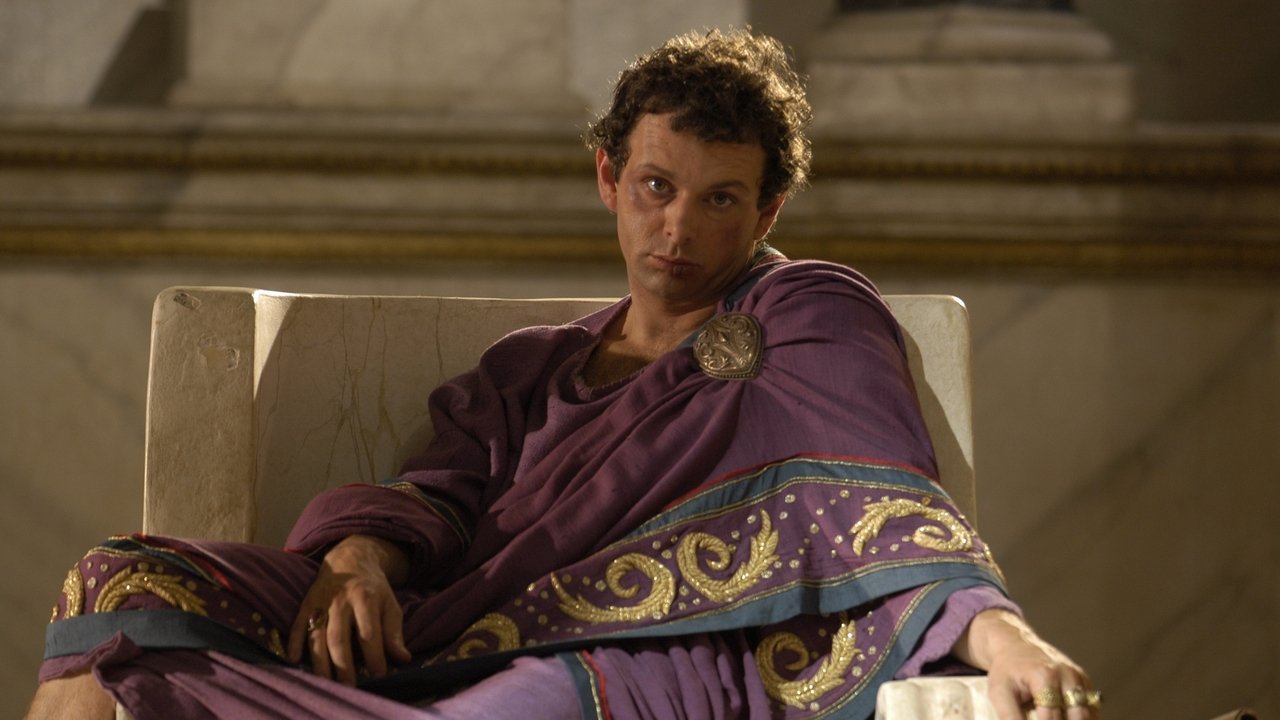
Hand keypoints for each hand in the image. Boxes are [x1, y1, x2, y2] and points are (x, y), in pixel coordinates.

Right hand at [287, 535, 412, 684]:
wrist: (350, 558)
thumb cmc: (374, 589)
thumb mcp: (390, 605)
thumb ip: (395, 633)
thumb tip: (403, 658)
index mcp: (365, 599)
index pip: (369, 632)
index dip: (374, 656)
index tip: (379, 675)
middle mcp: (340, 600)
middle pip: (339, 637)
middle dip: (343, 664)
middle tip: (349, 687)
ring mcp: (320, 602)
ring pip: (316, 635)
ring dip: (319, 661)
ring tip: (325, 683)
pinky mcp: (306, 603)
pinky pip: (297, 624)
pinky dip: (294, 642)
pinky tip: (294, 660)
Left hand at [954, 609, 1100, 719]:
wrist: (1016, 646)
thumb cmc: (1007, 672)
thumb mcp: (1000, 694)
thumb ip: (1012, 717)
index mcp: (1045, 676)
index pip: (1052, 718)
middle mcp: (1068, 675)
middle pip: (1077, 717)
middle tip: (1042, 717)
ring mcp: (1080, 678)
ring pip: (1088, 714)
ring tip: (1047, 715)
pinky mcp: (1086, 682)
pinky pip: (1092, 708)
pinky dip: (1081, 717)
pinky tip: (1064, 717)